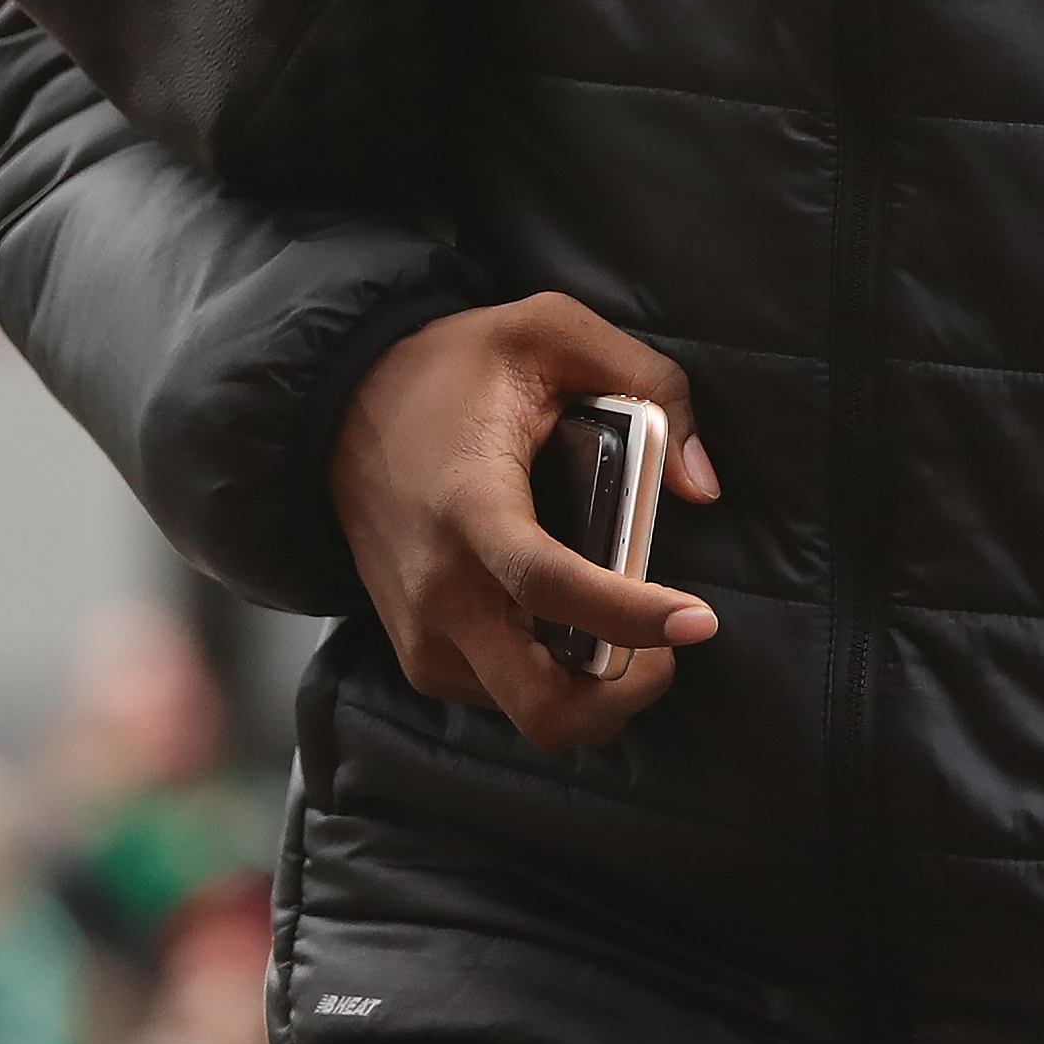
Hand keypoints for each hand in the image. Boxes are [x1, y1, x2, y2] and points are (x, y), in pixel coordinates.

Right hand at [332, 292, 722, 751]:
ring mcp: (423, 635)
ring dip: (593, 690)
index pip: (550, 586)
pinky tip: (570, 625)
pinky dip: (552, 680)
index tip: (699, 622)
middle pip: (541, 706)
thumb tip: (701, 486)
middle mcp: (439, 590)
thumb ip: (648, 383)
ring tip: (621, 626)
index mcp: (470, 506)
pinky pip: (503, 699)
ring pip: (529, 713)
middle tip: (666, 648)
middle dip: (623, 697)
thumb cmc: (455, 367)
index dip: (631, 617)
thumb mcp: (550, 330)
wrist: (342, 408)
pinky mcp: (419, 655)